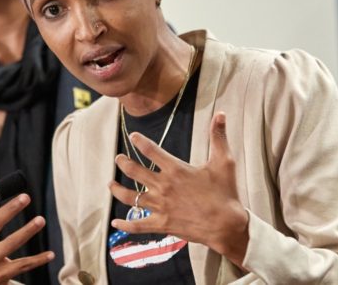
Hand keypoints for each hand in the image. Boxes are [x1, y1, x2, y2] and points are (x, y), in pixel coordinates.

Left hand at [109, 112, 248, 266]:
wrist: (227, 225)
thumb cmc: (225, 193)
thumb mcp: (224, 162)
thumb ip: (218, 137)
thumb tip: (221, 114)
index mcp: (175, 169)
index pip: (151, 150)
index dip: (140, 141)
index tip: (133, 136)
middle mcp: (163, 186)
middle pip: (135, 171)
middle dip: (123, 163)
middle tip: (118, 158)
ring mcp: (160, 206)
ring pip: (131, 197)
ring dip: (117, 190)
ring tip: (110, 184)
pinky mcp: (162, 224)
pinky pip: (138, 225)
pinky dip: (125, 225)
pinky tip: (116, 222)